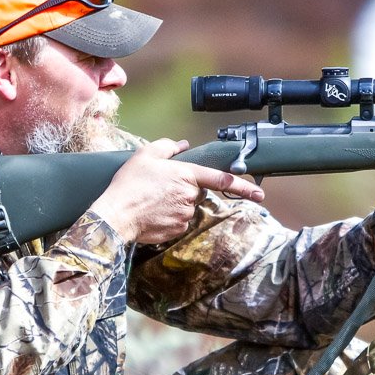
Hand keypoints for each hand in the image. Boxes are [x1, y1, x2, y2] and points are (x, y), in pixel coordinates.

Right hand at [89, 139, 264, 244]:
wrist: (115, 214)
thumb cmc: (128, 183)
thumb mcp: (144, 155)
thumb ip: (167, 147)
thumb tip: (183, 144)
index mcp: (186, 175)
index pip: (221, 179)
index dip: (243, 186)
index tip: (259, 193)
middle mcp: (190, 195)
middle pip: (196, 191)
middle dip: (183, 189)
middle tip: (158, 188)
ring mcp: (185, 215)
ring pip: (187, 207)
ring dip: (174, 203)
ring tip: (151, 200)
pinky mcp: (177, 230)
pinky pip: (178, 222)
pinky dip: (168, 218)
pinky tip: (152, 213)